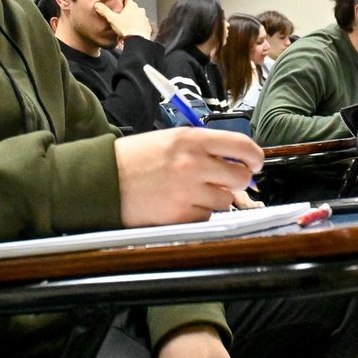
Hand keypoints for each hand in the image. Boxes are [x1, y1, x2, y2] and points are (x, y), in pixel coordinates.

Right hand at [95, 0, 152, 40]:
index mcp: (132, 6)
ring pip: (138, 16)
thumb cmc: (126, 29)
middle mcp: (140, 10)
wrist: (137, 40)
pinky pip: (142, 24)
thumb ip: (104, 11)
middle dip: (126, 10)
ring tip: (126, 24)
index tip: (118, 0)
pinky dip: (138, 26)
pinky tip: (132, 31)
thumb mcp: (112, 19)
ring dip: (133, 18)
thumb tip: (97, 5)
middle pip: (132, 7)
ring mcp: (145, 18)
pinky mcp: (147, 27)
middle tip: (120, 15)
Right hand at [115, 129, 262, 226]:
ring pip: (225, 200)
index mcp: (191, 139)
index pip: (241, 145)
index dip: (255, 156)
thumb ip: (202, 147)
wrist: (103, 180)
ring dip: (215, 198)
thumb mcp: (170, 139)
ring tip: (192, 192)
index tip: (255, 162)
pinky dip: (198, 213)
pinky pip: (206, 217)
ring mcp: (188, 191)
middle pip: (241, 176)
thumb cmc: (134, 158)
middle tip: (226, 180)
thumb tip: (232, 158)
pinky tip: (180, 204)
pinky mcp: (181, 215)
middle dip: (237, 180)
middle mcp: (194, 164)